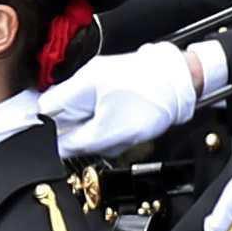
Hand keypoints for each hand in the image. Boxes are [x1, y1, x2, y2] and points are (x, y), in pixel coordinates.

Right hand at [38, 41, 204, 158]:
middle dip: (78, 133)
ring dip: (96, 130)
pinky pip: (102, 110)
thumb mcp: (112, 132)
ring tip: (117, 135)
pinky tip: (124, 127)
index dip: (46, 130)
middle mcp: (86, 80)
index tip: (58, 145)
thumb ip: (78, 142)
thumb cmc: (155, 100)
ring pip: (85, 114)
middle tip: (96, 142)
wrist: (187, 81)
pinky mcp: (116, 86)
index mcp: (80, 87)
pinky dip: (109, 122)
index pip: (44, 109)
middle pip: (65, 114)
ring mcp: (102, 81)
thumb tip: (57, 150)